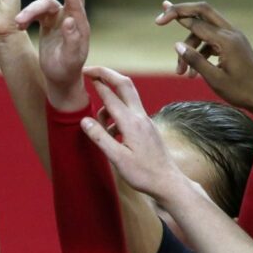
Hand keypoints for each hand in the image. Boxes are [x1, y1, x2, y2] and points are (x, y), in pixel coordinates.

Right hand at [15, 0, 89, 110]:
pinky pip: (37, 13)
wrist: (59, 79)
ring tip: (18, 22)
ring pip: (46, 5)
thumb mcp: (69, 59)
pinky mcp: (48, 23)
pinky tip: (19, 25)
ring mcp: (59, 19)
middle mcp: (71, 19)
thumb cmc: (66, 71)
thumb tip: (69, 21)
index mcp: (79, 26)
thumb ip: (71, 40)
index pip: (76, 3)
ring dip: (31, 10)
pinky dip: (27, 16)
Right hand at [79, 66, 188, 203]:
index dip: (96, 82)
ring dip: (109, 102)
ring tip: (99, 124)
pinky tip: (111, 134)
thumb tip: (84, 120)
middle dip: (107, 74)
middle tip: (90, 71)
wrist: (168, 182)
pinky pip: (129, 111)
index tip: (84, 72)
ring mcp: (145, 120)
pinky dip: (116, 115)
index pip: (110, 96)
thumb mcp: (117, 159)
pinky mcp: (147, 126)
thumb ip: (100, 138)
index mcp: (131, 123)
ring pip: (126, 98)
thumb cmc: (143, 174)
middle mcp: (140, 116)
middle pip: (124, 84)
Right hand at [156, 2, 252, 116]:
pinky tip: (192, 74)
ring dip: (189, 47)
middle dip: (181, 12)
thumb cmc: (240, 91)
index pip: (196, 21)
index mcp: (226, 40)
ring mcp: (234, 38)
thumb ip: (195, 60)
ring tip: (180, 73)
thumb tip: (177, 45)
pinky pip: (211, 41)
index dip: (175, 17)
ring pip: (204, 31)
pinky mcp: (234, 45)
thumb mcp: (214, 79)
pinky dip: (199, 52)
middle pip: (203, 12)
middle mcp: (231, 33)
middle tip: (162, 16)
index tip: (157, 21)